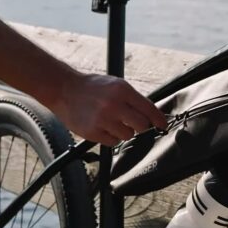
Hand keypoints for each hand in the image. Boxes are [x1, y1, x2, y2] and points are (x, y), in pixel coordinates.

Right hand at [51, 73, 166, 145]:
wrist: (65, 90)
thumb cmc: (92, 87)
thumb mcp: (116, 85)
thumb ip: (132, 99)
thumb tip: (151, 114)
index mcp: (122, 90)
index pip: (148, 108)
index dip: (158, 119)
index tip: (163, 125)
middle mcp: (114, 105)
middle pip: (142, 125)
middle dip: (141, 126)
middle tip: (134, 123)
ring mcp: (103, 119)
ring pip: (128, 135)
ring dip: (124, 131)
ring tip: (112, 121)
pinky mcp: (93, 132)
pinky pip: (112, 142)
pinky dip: (111, 137)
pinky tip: (102, 127)